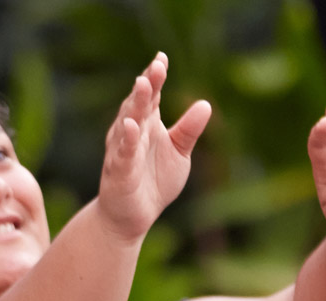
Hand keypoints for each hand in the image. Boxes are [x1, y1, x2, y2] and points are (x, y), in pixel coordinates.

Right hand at [90, 53, 212, 240]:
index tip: (162, 58)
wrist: (132, 218)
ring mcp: (123, 151)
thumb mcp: (179, 153)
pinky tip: (132, 126)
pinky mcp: (119, 173)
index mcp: (147, 125)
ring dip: (135, 105)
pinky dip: (127, 141)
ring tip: (143, 85)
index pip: (150, 96)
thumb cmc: (154, 181)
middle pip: (139, 104)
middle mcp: (132, 133)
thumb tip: (206, 103)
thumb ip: (190, 130)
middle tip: (156, 67)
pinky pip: (123, 154)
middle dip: (146, 85)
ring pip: (128, 123)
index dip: (155, 77)